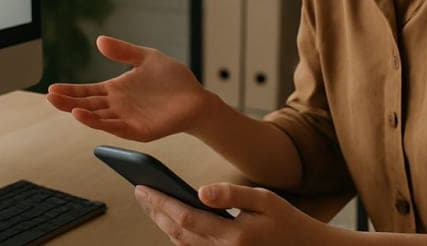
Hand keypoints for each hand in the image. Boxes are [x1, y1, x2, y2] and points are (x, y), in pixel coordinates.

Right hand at [45, 35, 212, 140]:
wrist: (197, 98)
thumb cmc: (173, 79)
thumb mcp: (146, 57)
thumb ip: (123, 51)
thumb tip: (99, 40)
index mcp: (116, 90)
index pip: (87, 91)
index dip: (69, 90)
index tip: (52, 88)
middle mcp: (117, 106)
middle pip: (86, 105)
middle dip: (67, 101)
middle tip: (50, 97)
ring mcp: (127, 119)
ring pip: (98, 118)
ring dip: (81, 113)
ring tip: (65, 106)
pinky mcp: (138, 131)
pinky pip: (116, 128)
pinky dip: (99, 123)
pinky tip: (85, 116)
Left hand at [135, 182, 335, 245]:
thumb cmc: (287, 221)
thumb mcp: (265, 199)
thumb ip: (232, 193)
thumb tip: (200, 190)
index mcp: (234, 236)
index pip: (185, 218)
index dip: (160, 202)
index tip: (142, 187)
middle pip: (177, 233)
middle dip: (155, 211)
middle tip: (139, 191)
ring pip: (182, 245)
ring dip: (162, 224)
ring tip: (150, 202)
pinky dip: (177, 235)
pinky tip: (170, 220)